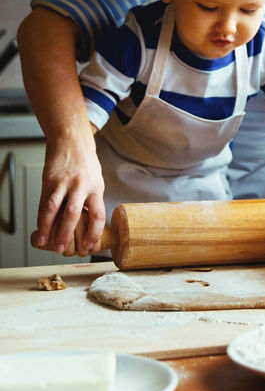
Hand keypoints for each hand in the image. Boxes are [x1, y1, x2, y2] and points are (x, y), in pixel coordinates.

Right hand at [35, 136, 105, 255]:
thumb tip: (86, 226)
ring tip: (45, 243)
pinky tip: (39, 228)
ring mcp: (64, 183)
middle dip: (67, 234)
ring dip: (48, 228)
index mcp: (96, 188)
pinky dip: (41, 217)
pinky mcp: (49, 180)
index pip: (98, 214)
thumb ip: (90, 201)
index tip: (89, 245)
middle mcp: (81, 186)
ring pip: (54, 209)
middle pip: (74, 214)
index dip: (94, 232)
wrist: (72, 141)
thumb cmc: (85, 164)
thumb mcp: (95, 181)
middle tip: (63, 250)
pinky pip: (44, 202)